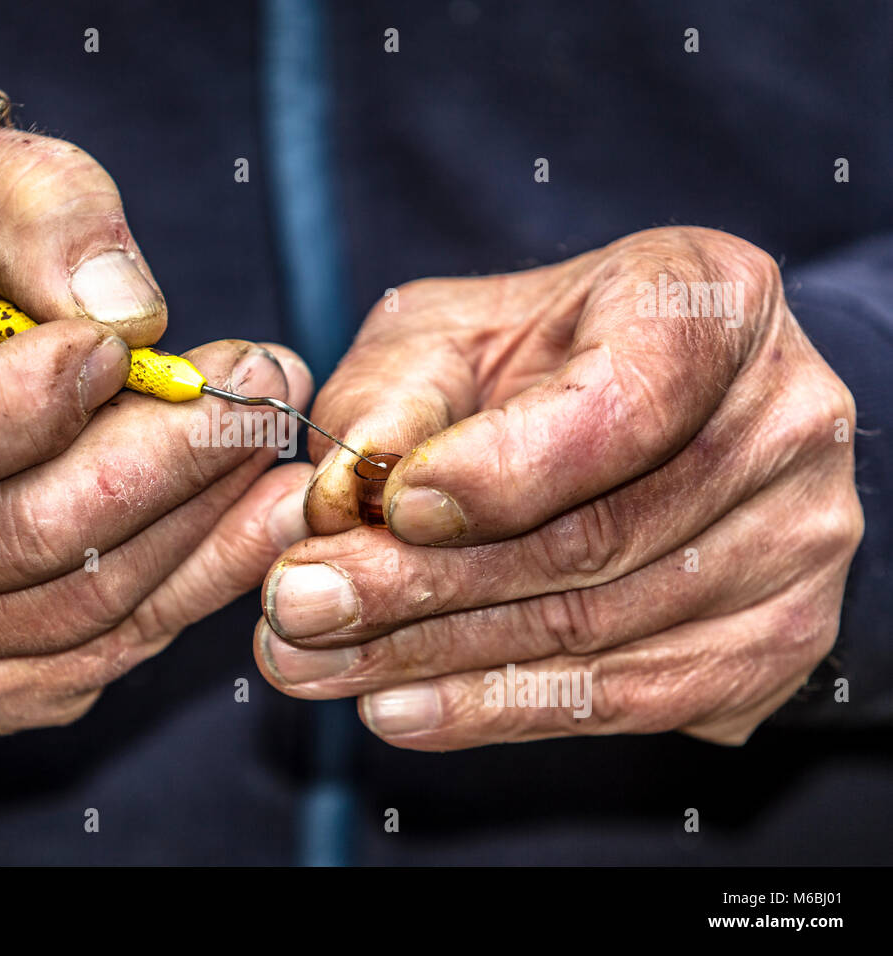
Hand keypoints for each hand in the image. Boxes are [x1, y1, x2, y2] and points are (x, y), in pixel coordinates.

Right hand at [0, 129, 313, 732]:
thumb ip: (35, 216)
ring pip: (84, 603)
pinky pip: (106, 652)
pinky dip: (200, 584)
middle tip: (267, 381)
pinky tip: (257, 517)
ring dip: (205, 518)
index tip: (126, 345)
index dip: (38, 401)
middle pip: (25, 536)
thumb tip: (130, 316)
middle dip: (172, 455)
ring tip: (273, 439)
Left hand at [254, 227, 862, 749]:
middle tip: (298, 604)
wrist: (645, 414)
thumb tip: (342, 493)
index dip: (503, 468)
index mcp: (709, 304)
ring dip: (435, 658)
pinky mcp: (776, 639)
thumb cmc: (531, 358)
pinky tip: (398, 707)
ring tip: (311, 662)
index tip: (393, 505)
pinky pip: (629, 699)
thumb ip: (393, 395)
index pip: (624, 402)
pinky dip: (499, 710)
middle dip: (422, 582)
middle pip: (596, 536)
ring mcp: (796, 541)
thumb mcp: (446, 335)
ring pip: (597, 630)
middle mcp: (782, 421)